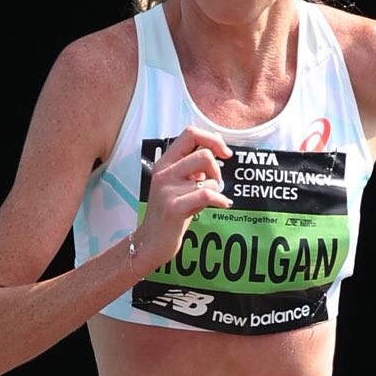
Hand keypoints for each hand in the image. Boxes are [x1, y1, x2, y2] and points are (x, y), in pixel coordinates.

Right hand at [128, 125, 233, 276]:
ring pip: (209, 178)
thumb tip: (217, 143)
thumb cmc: (170, 212)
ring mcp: (168, 190)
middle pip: (204, 154)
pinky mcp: (174, 208)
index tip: (224, 153)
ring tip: (208, 199)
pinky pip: (207, 195)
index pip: (190, 133)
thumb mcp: (179, 183)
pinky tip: (223, 204)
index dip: (212, 139)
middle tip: (214, 183)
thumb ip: (194, 164)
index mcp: (165, 162)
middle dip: (217, 169)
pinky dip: (221, 200)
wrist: (151, 242)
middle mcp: (164, 172)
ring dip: (216, 188)